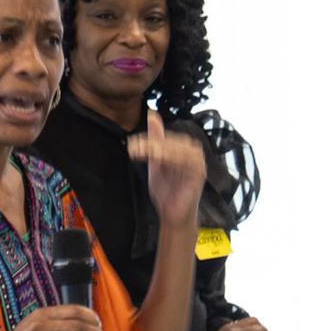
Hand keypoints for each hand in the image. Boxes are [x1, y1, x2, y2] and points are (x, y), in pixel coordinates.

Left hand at [128, 109, 205, 224]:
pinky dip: (173, 157)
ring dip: (161, 149)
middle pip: (173, 141)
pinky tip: (158, 158)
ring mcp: (198, 163)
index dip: (149, 139)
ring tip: (145, 153)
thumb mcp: (155, 162)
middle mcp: (193, 153)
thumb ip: (155, 139)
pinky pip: (187, 161)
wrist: (172, 216)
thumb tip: (152, 114)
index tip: (132, 143)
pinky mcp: (199, 173)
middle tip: (134, 146)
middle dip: (153, 143)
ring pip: (179, 149)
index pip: (166, 138)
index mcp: (183, 149)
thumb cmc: (166, 191)